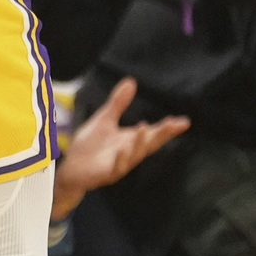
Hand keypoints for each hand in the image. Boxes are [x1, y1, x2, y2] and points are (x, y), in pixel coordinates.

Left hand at [49, 77, 189, 220]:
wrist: (71, 168)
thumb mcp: (105, 119)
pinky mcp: (106, 174)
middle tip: (175, 124)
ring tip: (144, 127)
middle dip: (163, 134)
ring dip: (140, 143)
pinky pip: (116, 168)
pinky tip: (123, 149)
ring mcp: (119, 164)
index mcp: (132, 140)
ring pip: (134, 155)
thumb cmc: (90, 146)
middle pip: (150, 144)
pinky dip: (121, 159)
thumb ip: (118, 103)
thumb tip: (131, 81)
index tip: (184, 121)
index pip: (154, 133)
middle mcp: (130, 153)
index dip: (169, 128)